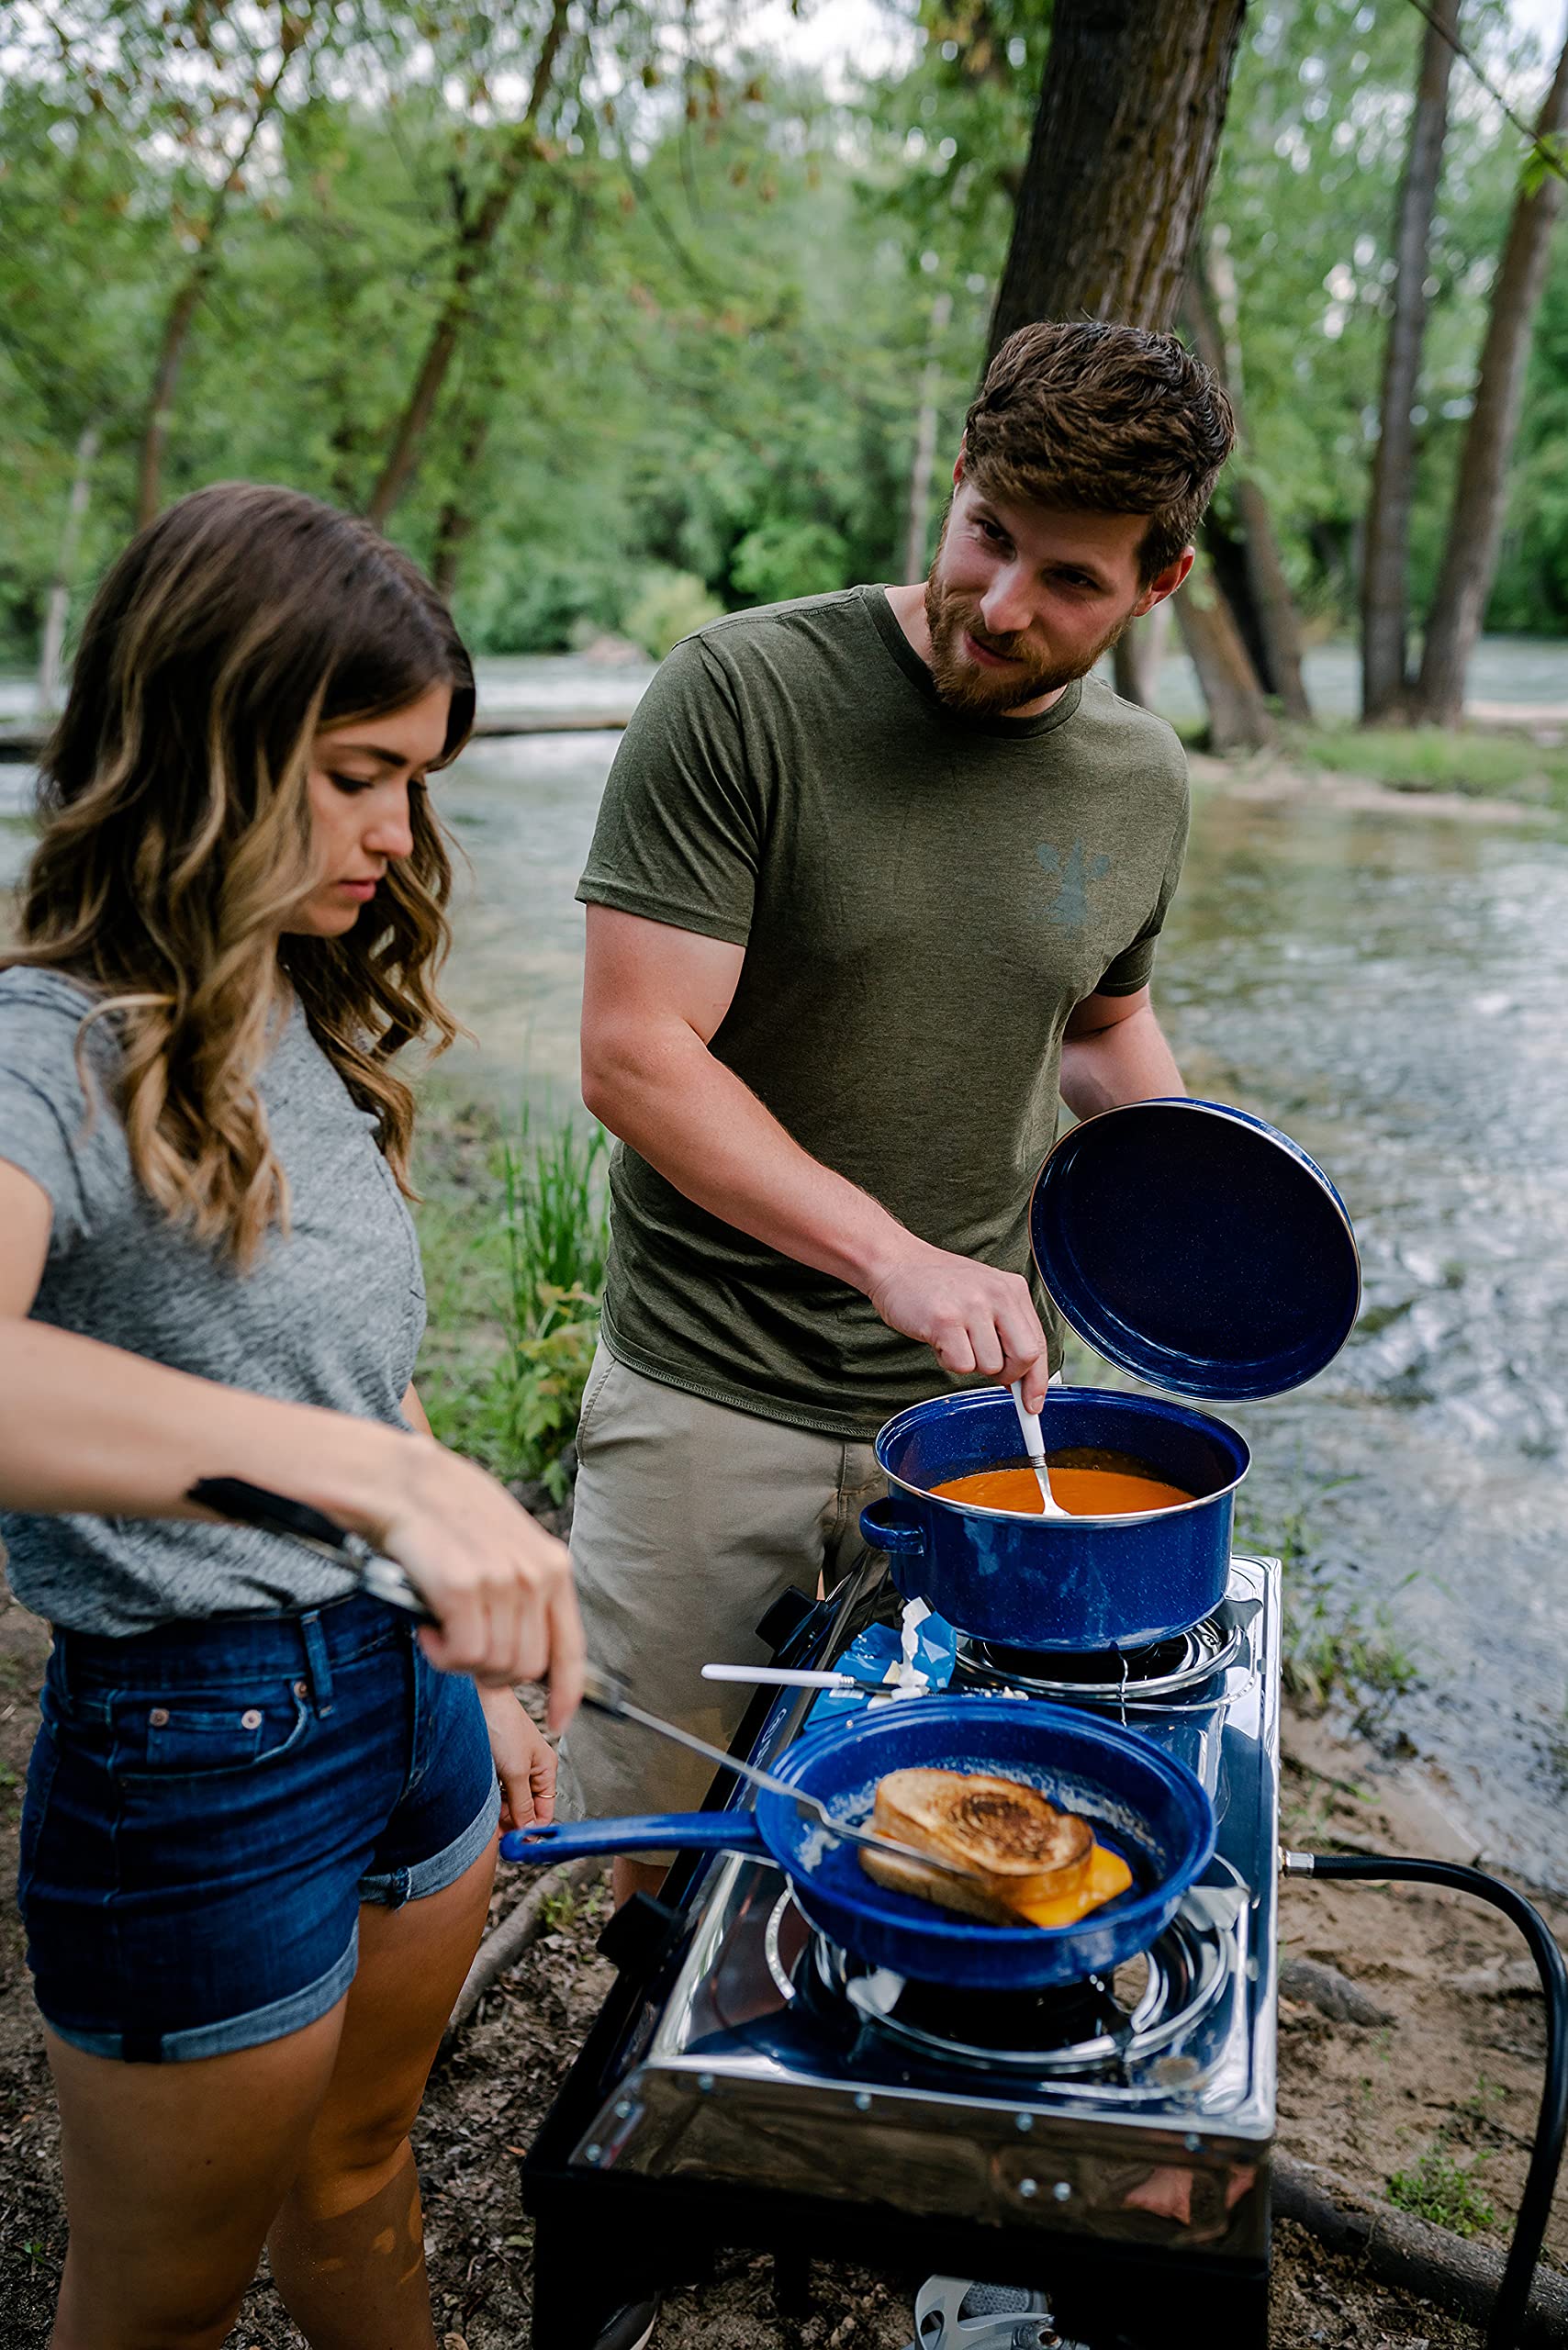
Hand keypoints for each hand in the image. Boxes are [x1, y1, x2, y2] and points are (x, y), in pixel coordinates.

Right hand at [366, 1437, 584, 1730]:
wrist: (399, 1481)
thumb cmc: (445, 1513)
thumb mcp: (505, 1543)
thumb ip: (524, 1590)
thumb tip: (530, 1651)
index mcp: (552, 1565)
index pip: (570, 1648)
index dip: (566, 1694)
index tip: (559, 1721)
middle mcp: (535, 1574)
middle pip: (526, 1668)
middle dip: (492, 1673)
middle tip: (460, 1648)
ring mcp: (502, 1581)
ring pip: (494, 1666)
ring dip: (460, 1660)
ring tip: (441, 1627)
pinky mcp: (463, 1588)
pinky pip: (463, 1656)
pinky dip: (440, 1653)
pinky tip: (427, 1626)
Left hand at [479, 1685, 557, 1829]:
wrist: (473, 1700)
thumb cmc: (501, 1723)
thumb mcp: (515, 1771)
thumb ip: (522, 1803)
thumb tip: (528, 1831)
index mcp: (546, 1768)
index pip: (545, 1810)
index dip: (532, 1829)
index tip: (517, 1844)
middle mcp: (531, 1769)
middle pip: (525, 1808)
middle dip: (512, 1822)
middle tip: (497, 1833)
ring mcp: (512, 1767)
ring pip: (508, 1801)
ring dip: (498, 1810)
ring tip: (487, 1812)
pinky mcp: (494, 1764)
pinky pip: (495, 1791)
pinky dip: (489, 1798)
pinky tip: (481, 1799)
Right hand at [868, 1238, 1050, 1412]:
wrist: (896, 1262)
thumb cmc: (938, 1284)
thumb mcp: (983, 1296)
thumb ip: (1006, 1331)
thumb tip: (1021, 1381)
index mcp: (1013, 1289)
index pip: (1038, 1343)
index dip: (1037, 1380)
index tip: (1033, 1404)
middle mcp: (998, 1295)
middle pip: (1025, 1357)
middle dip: (1007, 1375)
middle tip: (985, 1366)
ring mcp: (972, 1307)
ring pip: (990, 1366)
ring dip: (970, 1363)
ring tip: (953, 1339)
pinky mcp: (945, 1321)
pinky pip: (961, 1366)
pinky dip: (948, 1362)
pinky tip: (939, 1340)